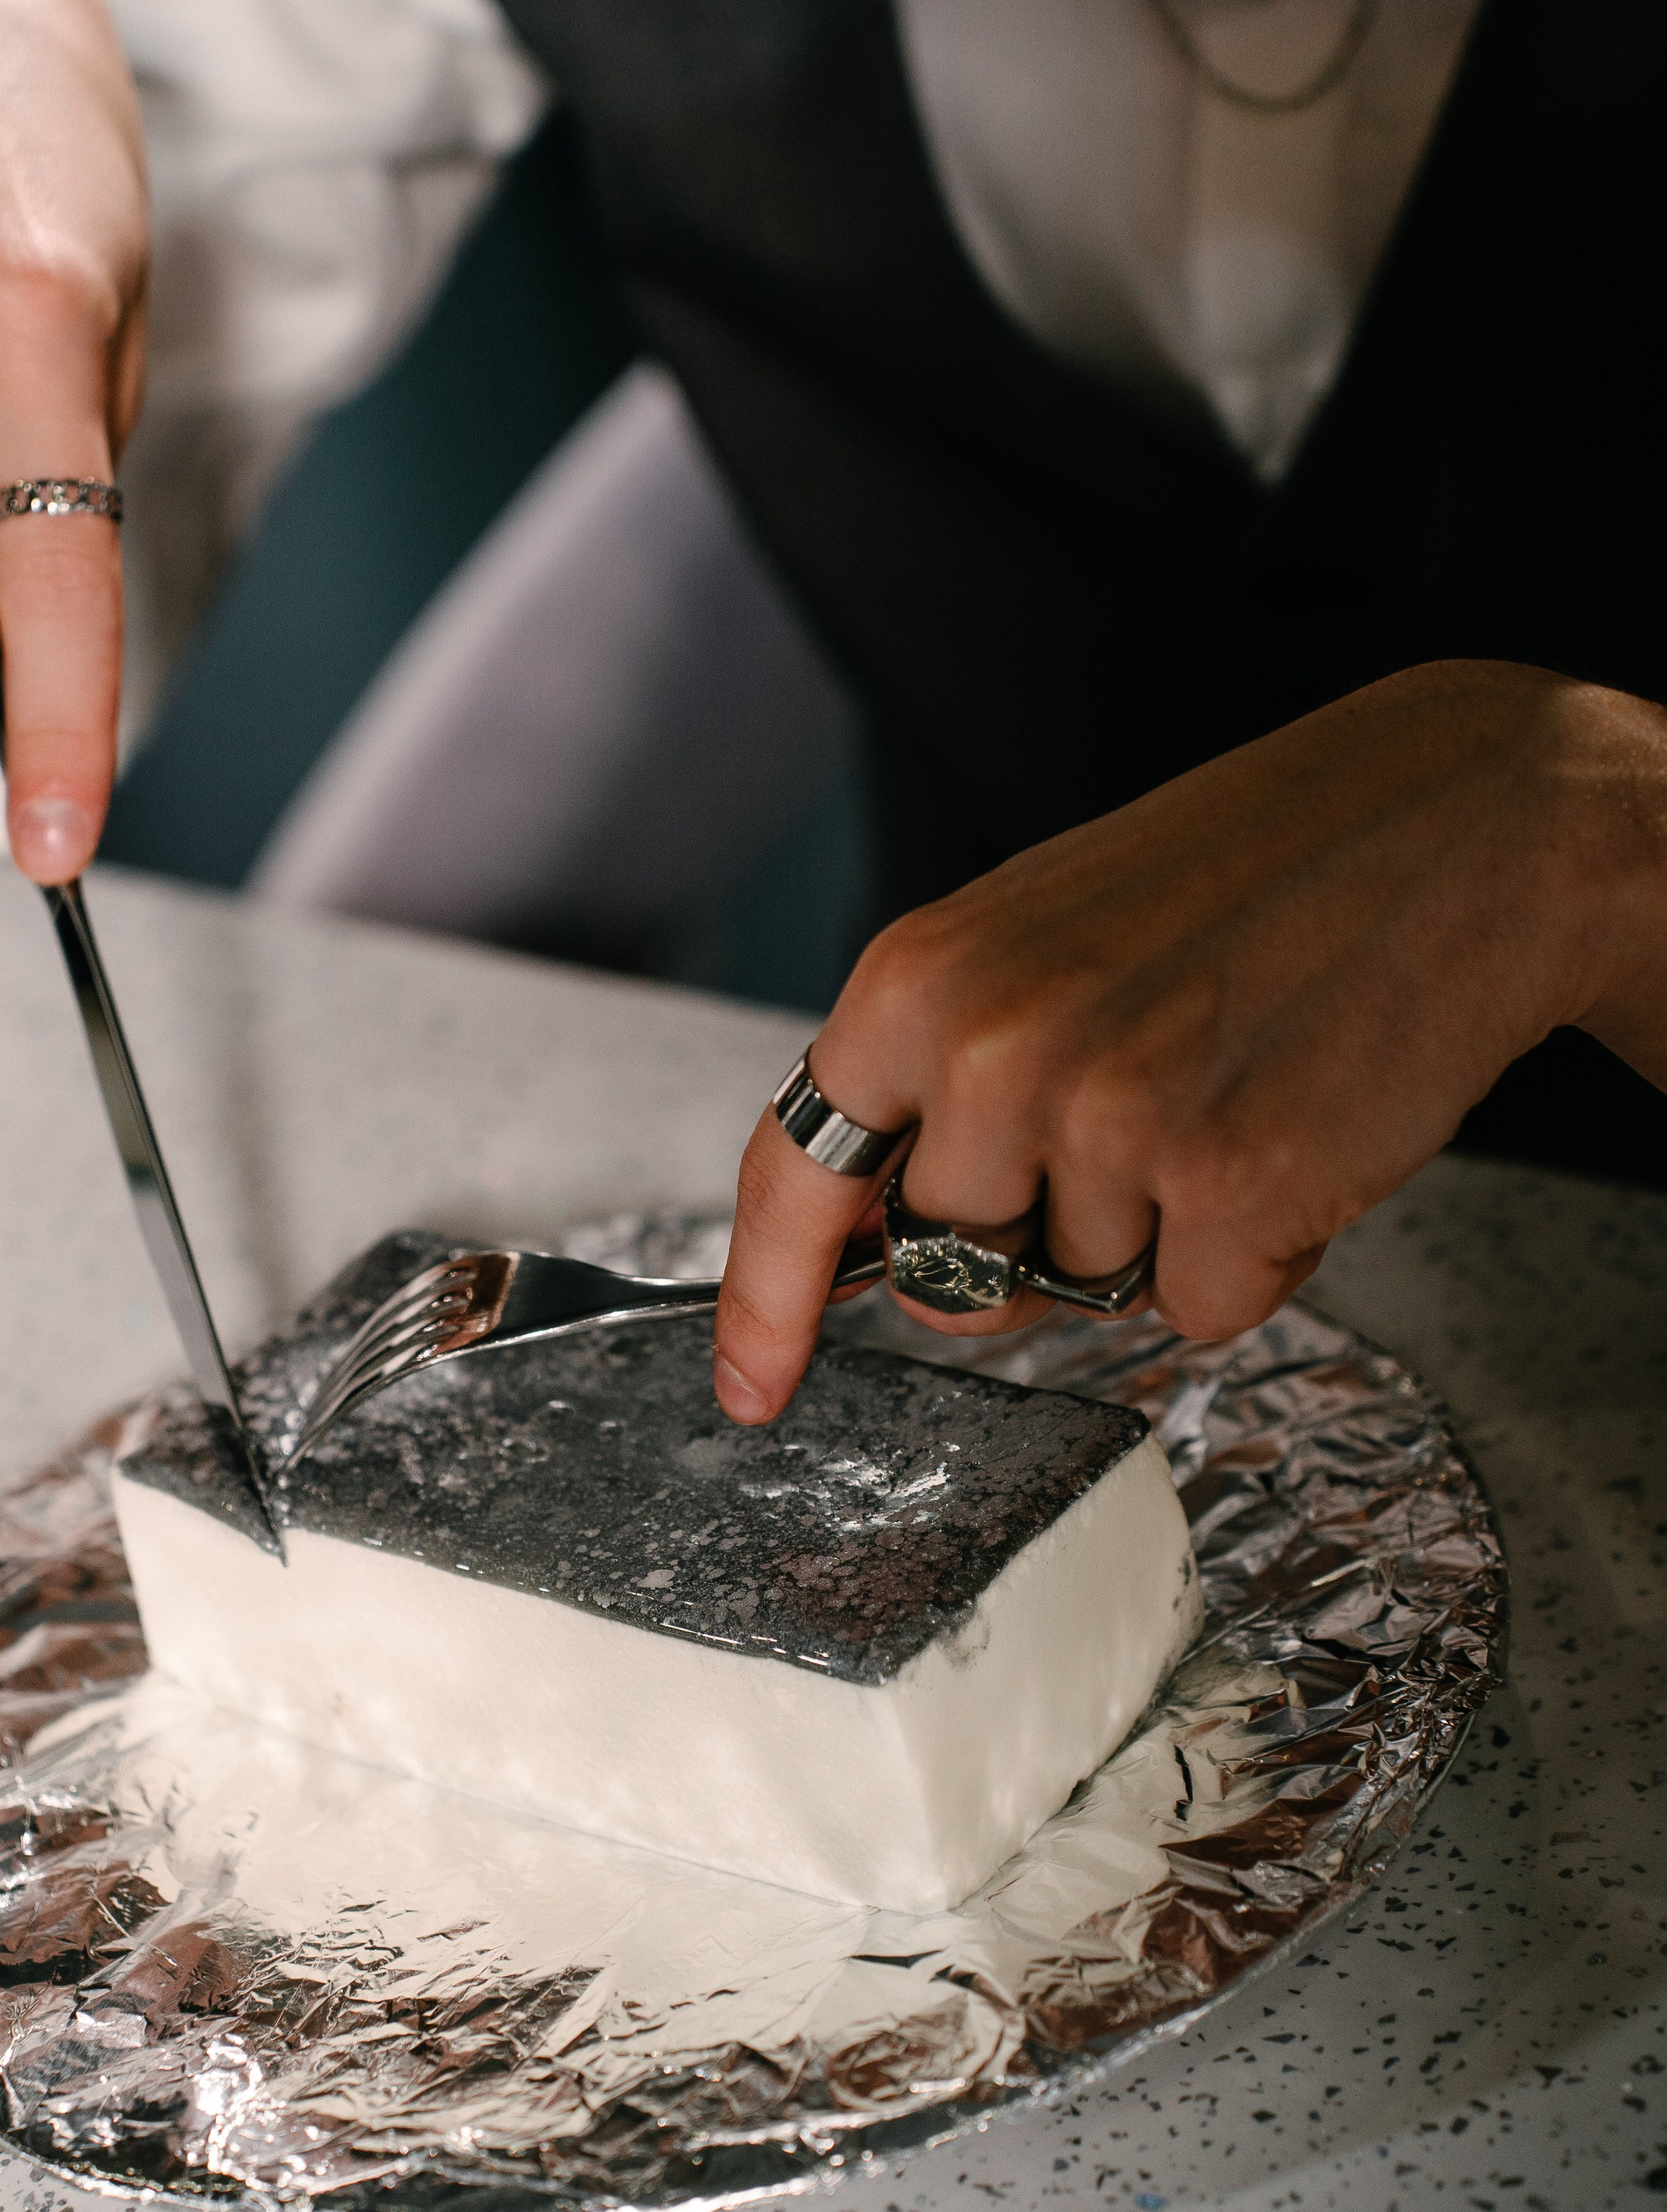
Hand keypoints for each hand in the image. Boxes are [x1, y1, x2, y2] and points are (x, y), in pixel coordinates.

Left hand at [713, 660, 1666, 1421]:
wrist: (1460, 825)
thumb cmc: (1247, 882)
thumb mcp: (1036, 940)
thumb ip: (937, 1081)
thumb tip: (883, 1250)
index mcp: (919, 978)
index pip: (795, 1174)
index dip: (767, 1303)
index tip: (751, 1386)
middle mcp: (993, 1049)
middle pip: (952, 1264)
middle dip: (1034, 1237)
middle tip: (1136, 1107)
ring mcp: (1109, 1120)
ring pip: (1086, 1289)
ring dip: (1160, 1230)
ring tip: (1230, 1087)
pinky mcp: (1233, 1184)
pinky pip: (1201, 1306)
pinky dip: (1255, 1252)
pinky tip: (1297, 1129)